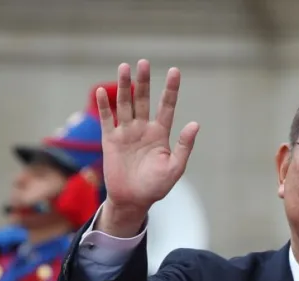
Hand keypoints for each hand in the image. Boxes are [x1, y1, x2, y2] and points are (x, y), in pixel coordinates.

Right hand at [98, 59, 199, 230]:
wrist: (133, 200)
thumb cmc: (156, 186)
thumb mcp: (175, 167)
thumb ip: (184, 146)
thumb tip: (195, 124)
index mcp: (160, 134)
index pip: (166, 106)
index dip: (170, 89)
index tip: (175, 71)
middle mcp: (143, 129)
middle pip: (143, 99)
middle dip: (144, 81)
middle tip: (144, 62)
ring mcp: (126, 132)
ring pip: (125, 104)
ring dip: (124, 86)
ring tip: (125, 67)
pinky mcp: (110, 140)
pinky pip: (107, 119)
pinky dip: (105, 106)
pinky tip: (104, 91)